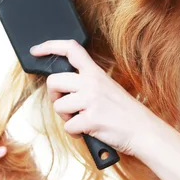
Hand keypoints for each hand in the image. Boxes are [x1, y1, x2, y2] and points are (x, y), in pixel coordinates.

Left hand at [30, 39, 152, 156]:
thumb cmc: (125, 112)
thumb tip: (64, 85)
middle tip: (66, 104)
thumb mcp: (108, 87)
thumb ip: (88, 82)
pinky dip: (76, 133)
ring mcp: (91, 101)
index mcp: (96, 73)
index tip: (36, 50)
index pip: (71, 49)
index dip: (50, 46)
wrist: (143, 130)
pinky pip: (68, 126)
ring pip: (58, 106)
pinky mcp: (90, 120)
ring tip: (82, 119)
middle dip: (54, 96)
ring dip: (66, 117)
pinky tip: (88, 131)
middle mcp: (92, 83)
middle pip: (54, 81)